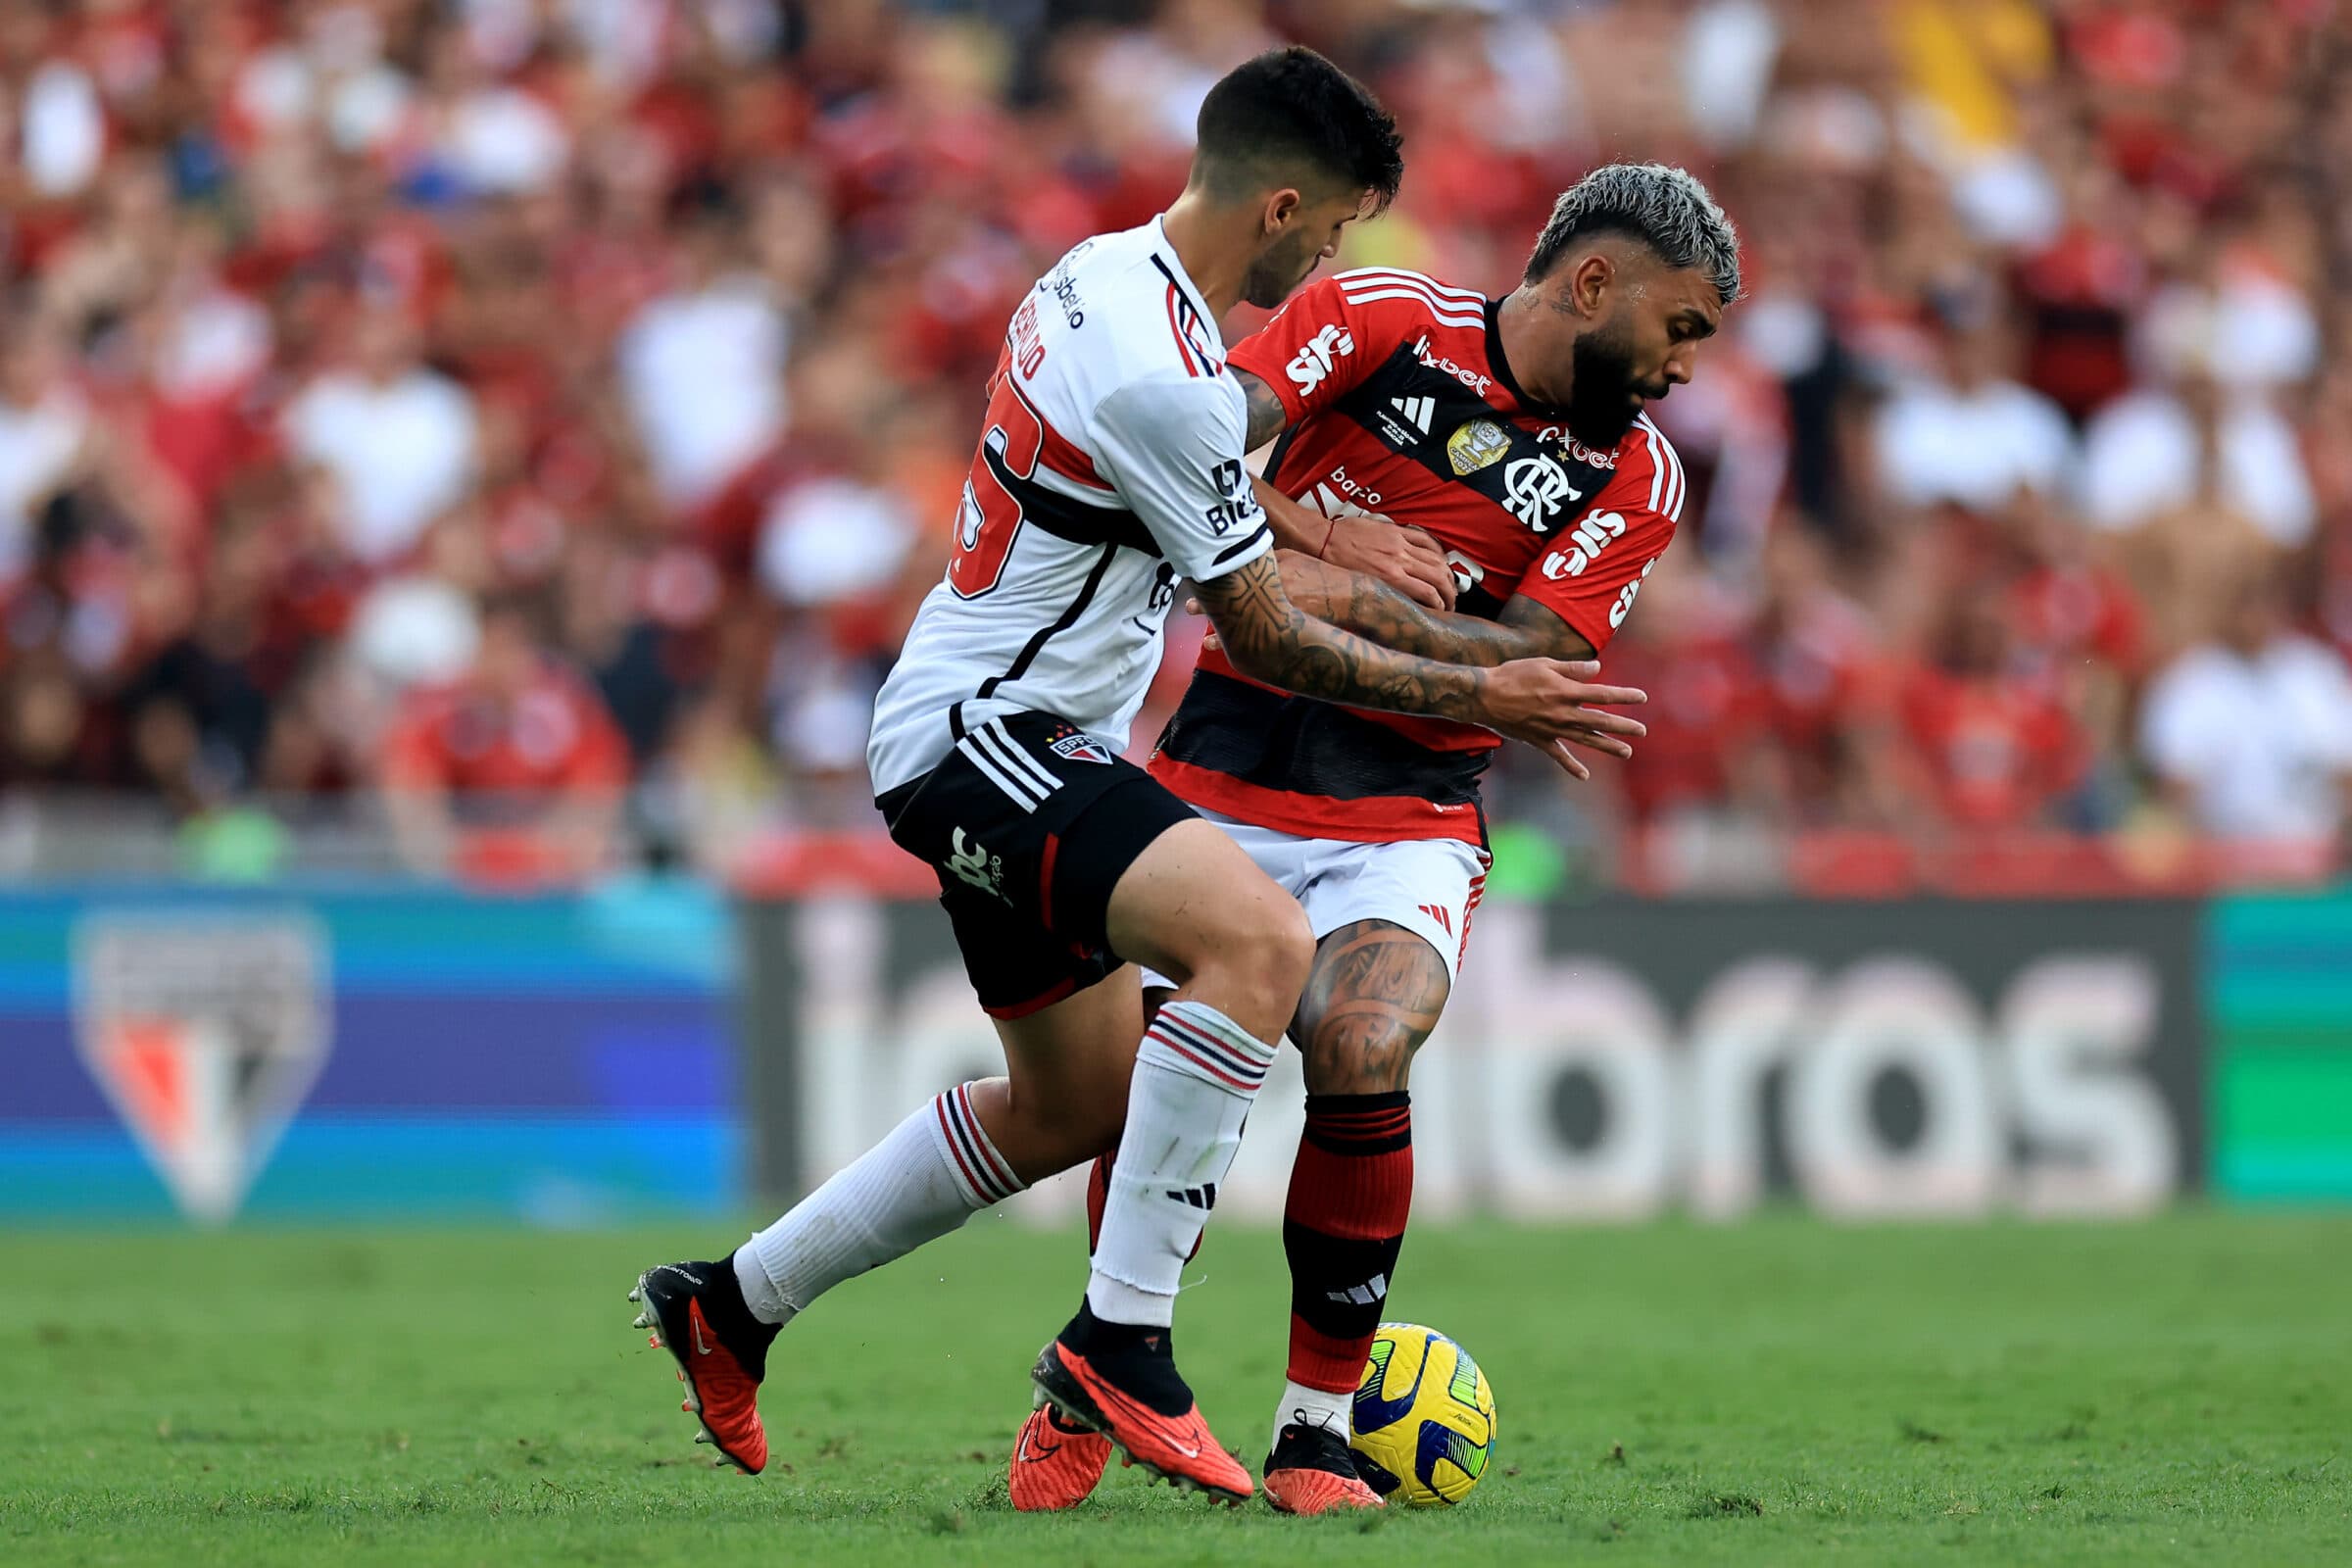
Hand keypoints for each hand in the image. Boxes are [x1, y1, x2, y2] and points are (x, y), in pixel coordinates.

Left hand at [1321, 515, 1455, 610]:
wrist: (1325, 539)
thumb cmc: (1338, 567)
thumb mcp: (1362, 588)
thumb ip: (1386, 594)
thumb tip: (1403, 604)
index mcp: (1390, 579)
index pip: (1428, 593)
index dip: (1441, 604)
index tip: (1443, 611)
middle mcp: (1398, 561)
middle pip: (1437, 576)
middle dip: (1450, 592)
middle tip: (1452, 601)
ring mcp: (1399, 543)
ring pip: (1436, 558)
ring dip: (1447, 572)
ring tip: (1449, 583)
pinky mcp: (1396, 530)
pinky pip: (1425, 538)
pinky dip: (1437, 549)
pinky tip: (1441, 558)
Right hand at [1471, 659, 1647, 780]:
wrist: (1484, 697)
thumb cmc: (1513, 675)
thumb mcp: (1544, 664)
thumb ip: (1572, 668)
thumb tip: (1597, 668)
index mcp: (1566, 691)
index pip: (1603, 694)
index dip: (1624, 695)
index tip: (1642, 697)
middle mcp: (1563, 713)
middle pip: (1600, 721)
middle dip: (1623, 726)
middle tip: (1642, 731)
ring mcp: (1552, 729)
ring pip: (1586, 739)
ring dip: (1607, 746)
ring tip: (1626, 752)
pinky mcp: (1539, 740)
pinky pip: (1559, 756)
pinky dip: (1571, 766)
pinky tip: (1584, 776)